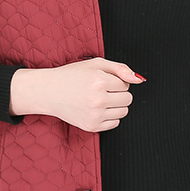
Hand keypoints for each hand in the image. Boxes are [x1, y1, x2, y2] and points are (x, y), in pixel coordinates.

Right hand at [9, 58, 145, 131]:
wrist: (49, 91)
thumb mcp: (97, 64)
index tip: (103, 79)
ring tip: (100, 98)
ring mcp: (94, 115)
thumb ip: (121, 69)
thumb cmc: (73, 75)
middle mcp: (97, 99)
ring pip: (124, 111)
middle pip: (128, 99)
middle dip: (119, 93)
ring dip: (116, 105)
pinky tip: (97, 108)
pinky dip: (110, 116)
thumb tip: (140, 79)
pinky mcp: (91, 126)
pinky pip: (115, 123)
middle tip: (103, 89)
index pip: (126, 84)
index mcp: (99, 81)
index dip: (116, 80)